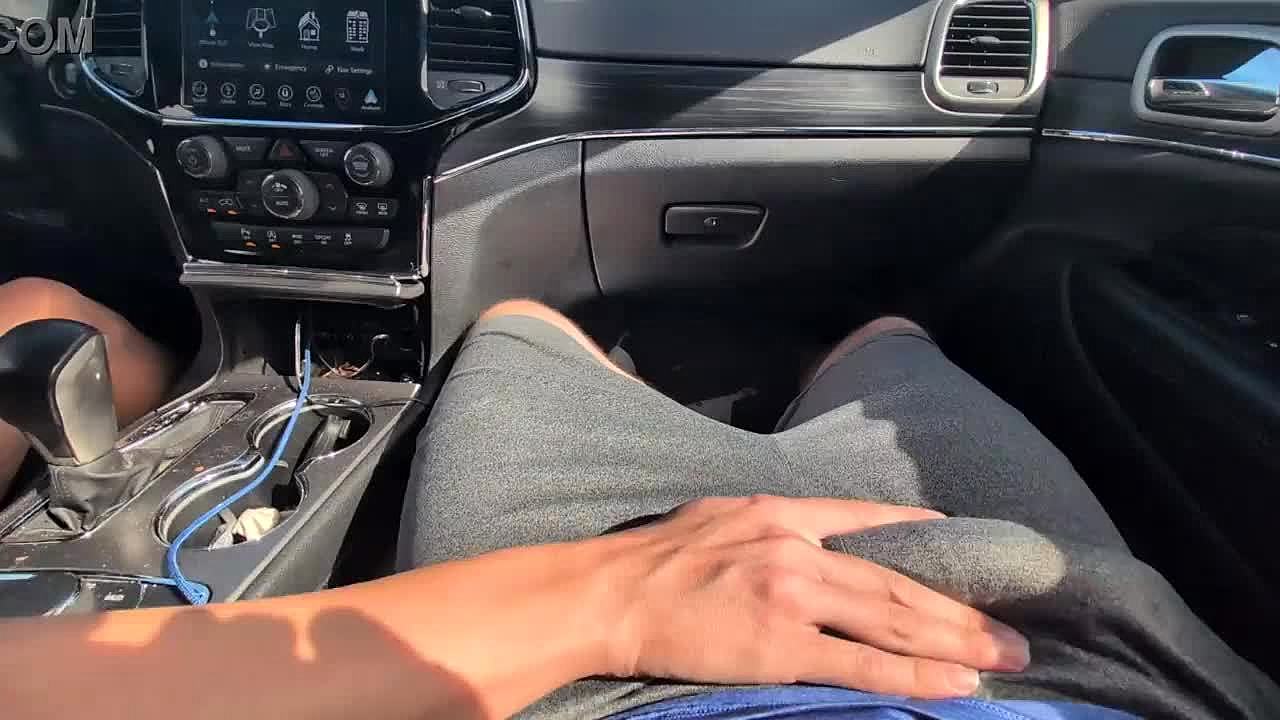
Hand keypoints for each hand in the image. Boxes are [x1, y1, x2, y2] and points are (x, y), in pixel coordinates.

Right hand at [596, 495, 1029, 698]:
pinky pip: (861, 663)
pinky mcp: (782, 646)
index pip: (866, 520)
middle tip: (1014, 637)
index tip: (960, 542)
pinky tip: (953, 686)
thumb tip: (795, 535)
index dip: (918, 532)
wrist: (611, 594)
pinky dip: (913, 674)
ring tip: (1002, 662)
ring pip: (892, 620)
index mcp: (781, 513)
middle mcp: (797, 549)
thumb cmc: (652, 558)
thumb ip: (765, 523)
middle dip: (961, 613)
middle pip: (896, 583)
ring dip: (955, 644)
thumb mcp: (715, 515)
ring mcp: (794, 597)